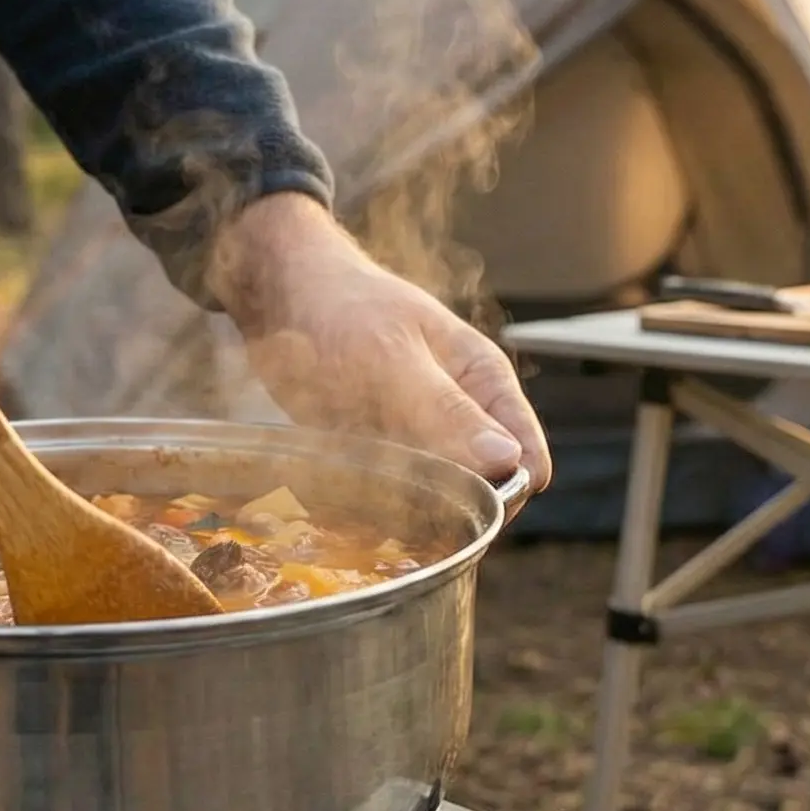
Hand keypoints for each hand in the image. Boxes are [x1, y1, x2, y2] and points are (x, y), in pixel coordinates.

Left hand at [209, 195, 551, 493]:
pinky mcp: (383, 457)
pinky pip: (391, 500)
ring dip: (402, 511)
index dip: (503, 495)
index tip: (458, 507)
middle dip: (446, 509)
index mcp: (486, 385)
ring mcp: (423, 440)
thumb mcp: (392, 356)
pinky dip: (369, 504)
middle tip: (392, 497)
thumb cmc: (342, 309)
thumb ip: (445, 410)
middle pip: (481, 493)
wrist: (281, 299)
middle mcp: (463, 418)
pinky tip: (340, 488)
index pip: (527, 463)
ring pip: (435, 504)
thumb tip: (506, 460)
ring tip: (357, 487)